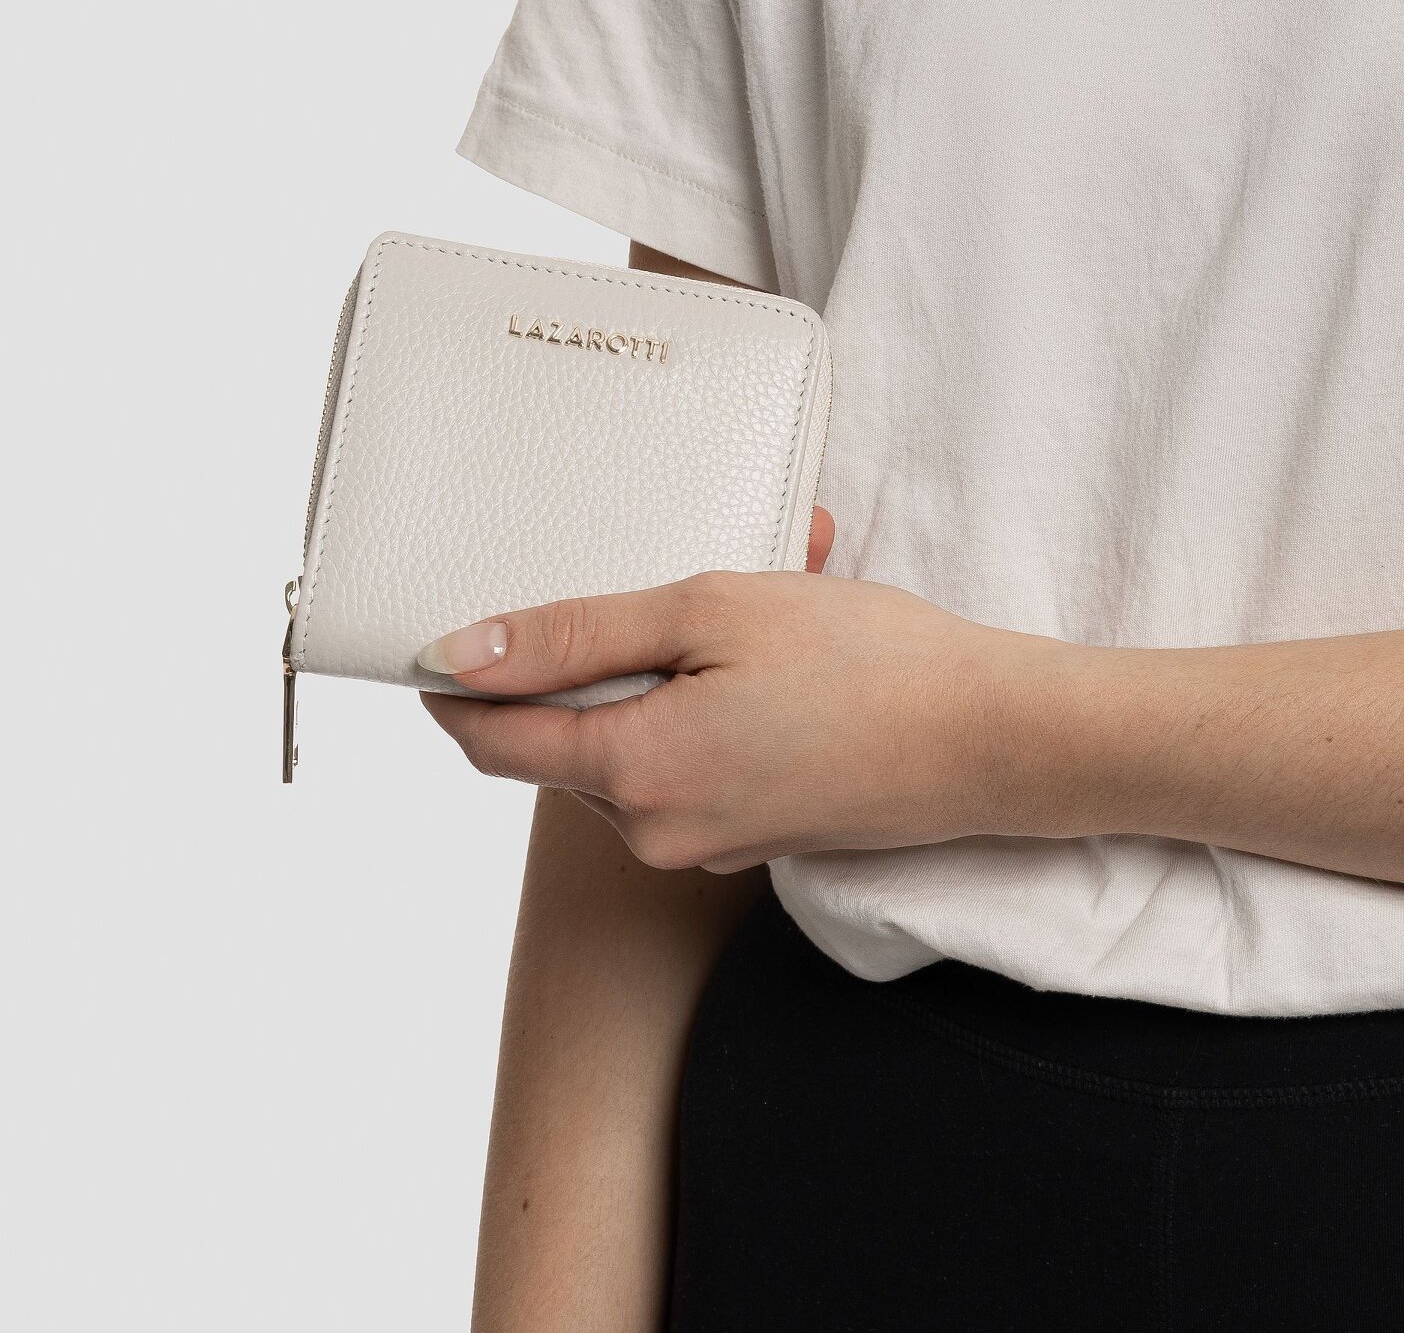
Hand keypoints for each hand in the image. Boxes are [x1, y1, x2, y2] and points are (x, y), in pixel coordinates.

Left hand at [418, 510, 1069, 871]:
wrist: (993, 742)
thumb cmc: (866, 666)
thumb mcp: (706, 614)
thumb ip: (573, 636)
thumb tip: (463, 654)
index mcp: (632, 773)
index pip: (491, 741)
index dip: (453, 689)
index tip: (437, 640)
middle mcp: (653, 829)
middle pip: (558, 743)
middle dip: (577, 664)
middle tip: (639, 587)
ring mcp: (701, 842)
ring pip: (622, 750)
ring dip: (645, 679)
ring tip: (725, 608)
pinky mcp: (742, 836)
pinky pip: (679, 765)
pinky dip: (691, 708)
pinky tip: (754, 657)